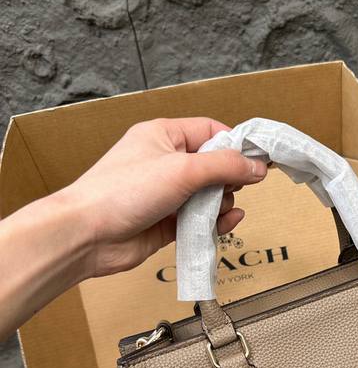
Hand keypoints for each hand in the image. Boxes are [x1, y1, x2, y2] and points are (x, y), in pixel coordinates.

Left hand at [63, 117, 266, 277]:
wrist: (88, 235)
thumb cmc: (125, 191)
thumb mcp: (183, 170)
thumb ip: (225, 166)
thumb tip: (259, 167)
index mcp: (164, 136)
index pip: (210, 131)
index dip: (236, 144)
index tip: (259, 161)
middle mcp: (165, 163)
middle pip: (214, 166)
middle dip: (229, 180)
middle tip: (233, 189)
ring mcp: (166, 194)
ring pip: (209, 196)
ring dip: (222, 204)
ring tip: (221, 212)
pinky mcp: (167, 223)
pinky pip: (200, 220)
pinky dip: (215, 223)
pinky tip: (226, 224)